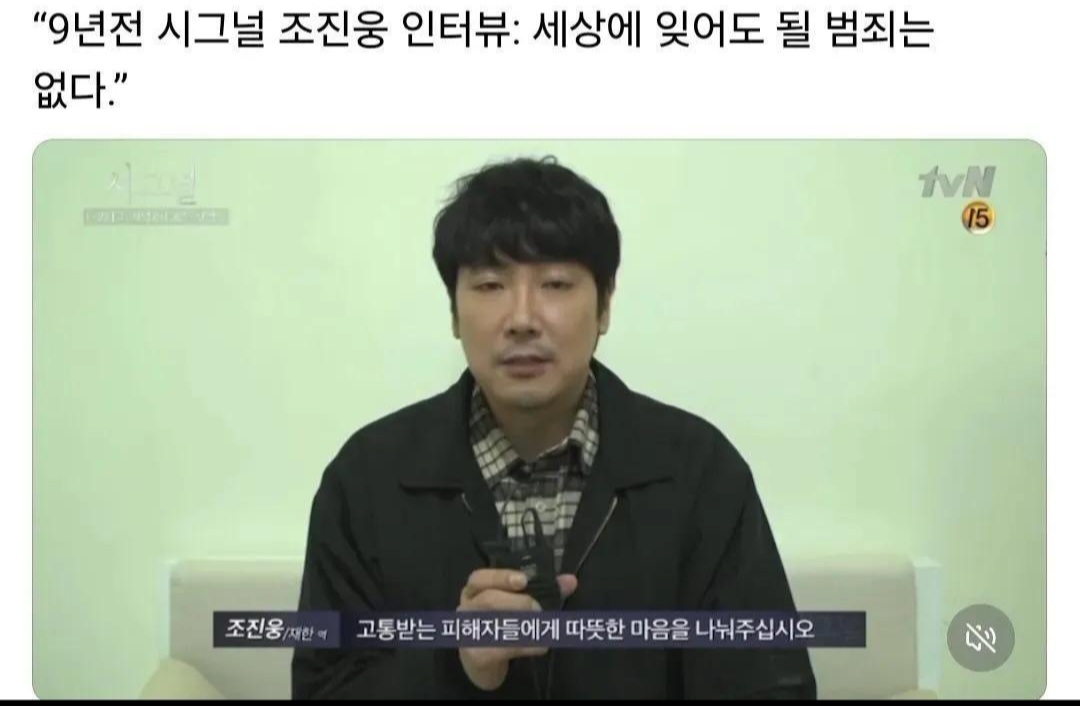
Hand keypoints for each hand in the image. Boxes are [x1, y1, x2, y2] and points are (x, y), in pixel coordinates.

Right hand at [456, 568, 577, 690]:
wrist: (482, 662)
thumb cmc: (500, 625)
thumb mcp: (516, 604)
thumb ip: (543, 591)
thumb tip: (570, 581)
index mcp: (474, 591)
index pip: (479, 578)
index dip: (501, 577)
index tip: (523, 580)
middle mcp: (466, 608)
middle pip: (488, 600)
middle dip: (518, 603)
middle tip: (539, 610)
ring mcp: (468, 632)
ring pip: (495, 625)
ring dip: (525, 627)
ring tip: (544, 629)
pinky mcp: (476, 655)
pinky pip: (502, 649)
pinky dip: (526, 647)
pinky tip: (540, 646)